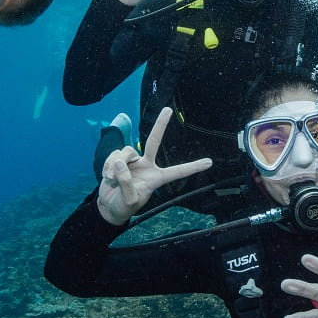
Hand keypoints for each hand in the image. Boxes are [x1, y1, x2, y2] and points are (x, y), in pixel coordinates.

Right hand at [96, 106, 211, 225]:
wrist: (108, 206)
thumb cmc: (123, 207)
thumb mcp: (129, 200)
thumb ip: (126, 183)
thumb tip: (120, 163)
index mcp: (157, 178)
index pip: (177, 172)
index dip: (192, 167)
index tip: (209, 162)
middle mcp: (147, 166)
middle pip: (154, 141)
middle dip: (161, 124)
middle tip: (168, 110)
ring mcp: (133, 161)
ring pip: (125, 151)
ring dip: (115, 165)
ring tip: (111, 179)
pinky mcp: (119, 159)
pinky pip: (114, 155)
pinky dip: (107, 165)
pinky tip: (107, 177)